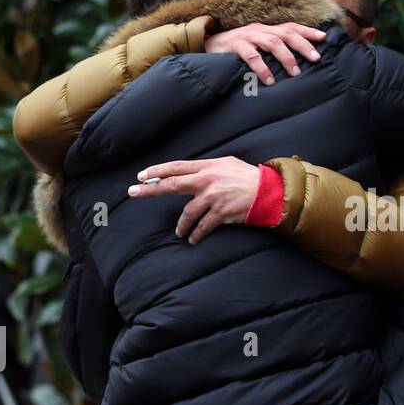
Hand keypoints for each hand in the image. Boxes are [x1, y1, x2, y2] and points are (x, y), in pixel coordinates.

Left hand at [127, 156, 261, 244]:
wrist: (270, 192)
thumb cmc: (247, 178)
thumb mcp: (226, 165)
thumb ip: (206, 169)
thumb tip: (189, 174)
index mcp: (207, 167)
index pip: (176, 167)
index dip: (157, 171)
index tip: (141, 176)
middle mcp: (207, 180)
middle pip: (172, 185)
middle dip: (150, 189)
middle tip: (134, 192)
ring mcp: (213, 197)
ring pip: (187, 213)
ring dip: (182, 226)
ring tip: (180, 232)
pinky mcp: (221, 213)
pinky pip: (202, 227)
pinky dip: (196, 234)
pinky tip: (193, 239)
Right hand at [204, 22, 323, 84]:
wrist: (204, 46)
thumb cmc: (231, 51)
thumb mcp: (253, 46)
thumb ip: (268, 51)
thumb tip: (290, 63)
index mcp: (265, 29)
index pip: (291, 27)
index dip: (308, 31)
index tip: (324, 38)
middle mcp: (259, 29)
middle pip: (287, 34)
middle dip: (303, 45)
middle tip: (316, 59)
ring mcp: (247, 36)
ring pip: (273, 43)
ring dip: (286, 57)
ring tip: (295, 72)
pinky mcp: (235, 45)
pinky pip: (252, 56)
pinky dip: (262, 68)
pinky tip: (268, 79)